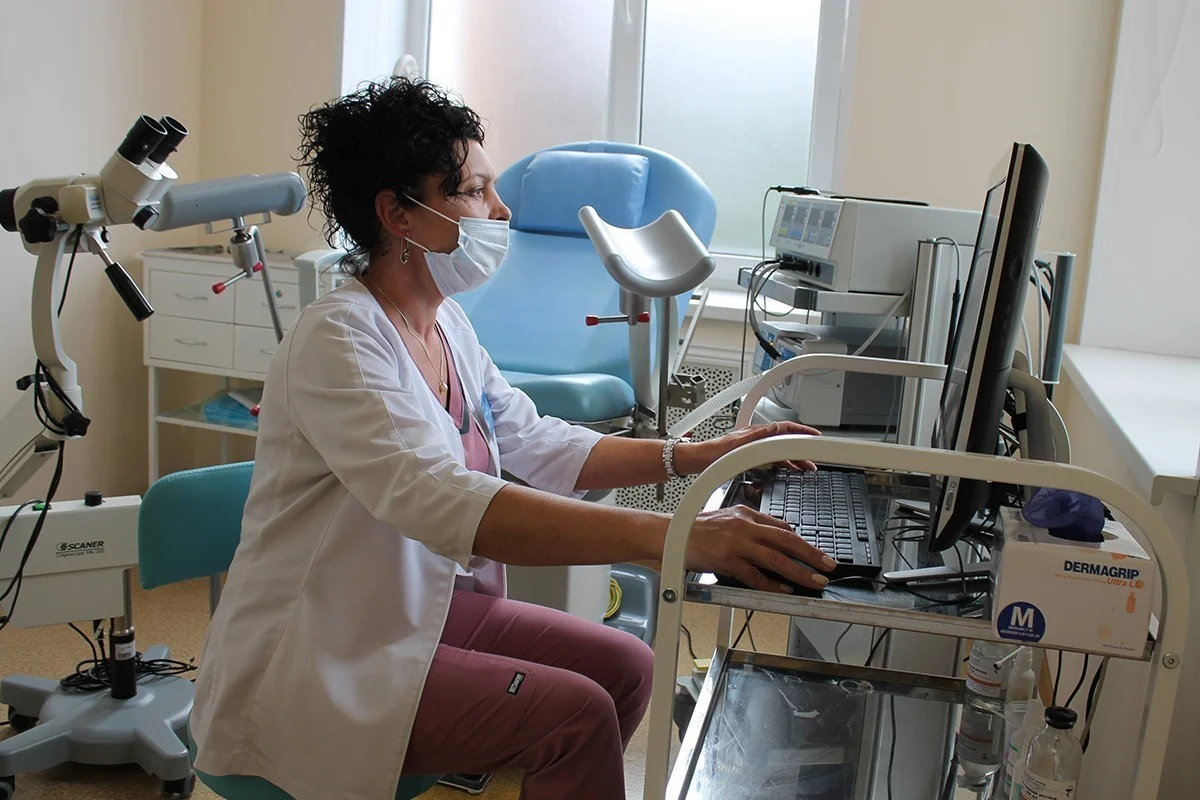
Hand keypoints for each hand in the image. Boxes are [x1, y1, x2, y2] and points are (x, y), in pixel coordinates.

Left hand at [675, 421, 821, 475]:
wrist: (698, 459)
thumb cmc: (713, 451)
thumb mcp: (736, 444)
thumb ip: (756, 436)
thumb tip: (775, 427)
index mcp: (756, 432)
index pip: (784, 429)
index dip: (801, 432)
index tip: (815, 436)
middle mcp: (757, 438)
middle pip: (786, 442)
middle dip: (802, 450)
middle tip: (815, 459)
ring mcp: (755, 447)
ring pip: (781, 452)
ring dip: (795, 459)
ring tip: (807, 468)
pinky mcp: (751, 457)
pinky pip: (773, 460)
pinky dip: (784, 464)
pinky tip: (789, 470)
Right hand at [686, 504, 835, 592]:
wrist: (672, 534)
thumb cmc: (698, 529)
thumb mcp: (729, 518)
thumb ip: (752, 525)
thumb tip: (777, 532)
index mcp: (747, 514)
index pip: (782, 528)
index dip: (802, 542)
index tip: (816, 553)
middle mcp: (745, 527)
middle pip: (786, 541)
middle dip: (811, 554)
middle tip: (828, 565)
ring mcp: (737, 544)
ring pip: (776, 559)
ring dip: (799, 572)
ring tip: (814, 580)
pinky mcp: (727, 561)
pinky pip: (755, 576)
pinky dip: (772, 584)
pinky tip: (784, 589)